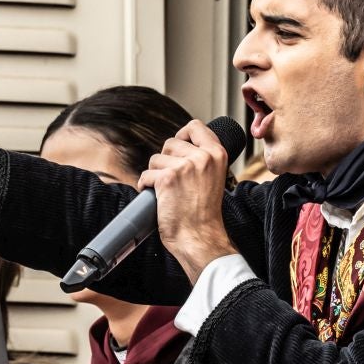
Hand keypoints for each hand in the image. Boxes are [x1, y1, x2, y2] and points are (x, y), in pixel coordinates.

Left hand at [139, 120, 236, 281]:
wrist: (200, 237)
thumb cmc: (204, 213)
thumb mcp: (214, 177)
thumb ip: (202, 159)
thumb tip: (179, 145)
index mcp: (217, 154)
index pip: (195, 127)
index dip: (182, 136)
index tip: (178, 149)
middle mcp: (203, 157)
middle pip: (170, 143)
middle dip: (165, 160)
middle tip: (174, 181)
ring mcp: (185, 166)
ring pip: (155, 159)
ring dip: (155, 174)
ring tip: (168, 192)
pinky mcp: (167, 178)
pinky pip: (146, 175)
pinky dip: (146, 186)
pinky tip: (157, 198)